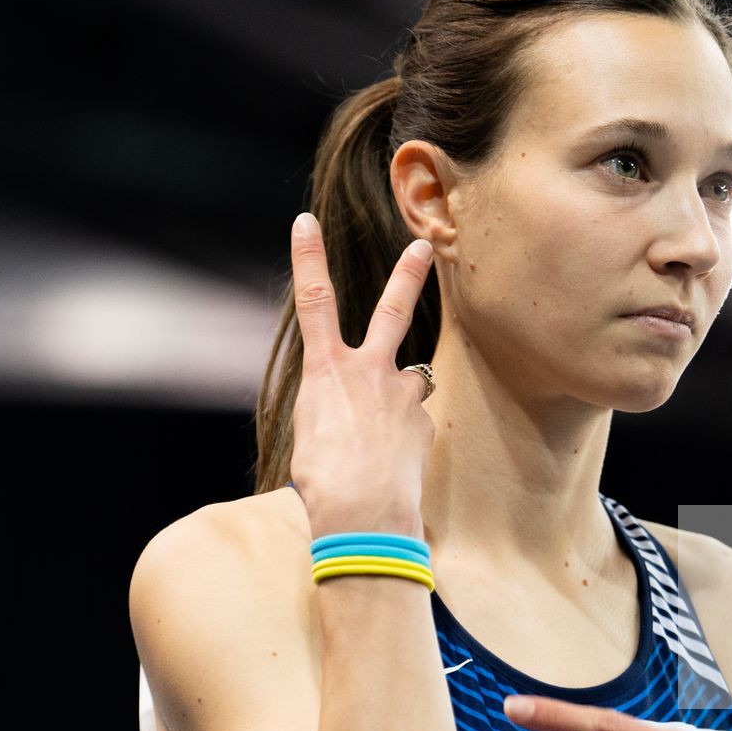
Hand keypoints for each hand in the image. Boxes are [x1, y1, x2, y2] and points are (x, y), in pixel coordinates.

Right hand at [288, 213, 434, 537]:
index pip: (314, 301)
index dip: (309, 259)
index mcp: (326, 371)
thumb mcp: (309, 433)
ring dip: (397, 399)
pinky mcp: (423, 422)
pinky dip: (400, 441)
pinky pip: (410, 425)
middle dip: (408, 276)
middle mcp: (368, 371)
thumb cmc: (322, 480)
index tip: (306, 221)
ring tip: (379, 439)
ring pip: (407, 380)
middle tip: (424, 246)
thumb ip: (332, 406)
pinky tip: (389, 466)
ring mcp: (402, 393)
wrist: (363, 509)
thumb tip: (356, 410)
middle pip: (392, 310)